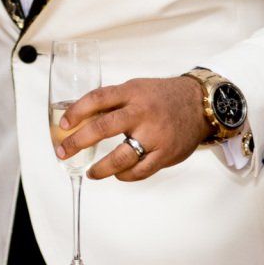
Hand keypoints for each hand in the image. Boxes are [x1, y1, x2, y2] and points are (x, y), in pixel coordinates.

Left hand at [57, 76, 208, 182]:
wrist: (200, 104)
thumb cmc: (162, 97)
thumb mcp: (135, 89)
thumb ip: (112, 101)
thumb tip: (79, 117)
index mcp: (131, 93)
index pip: (97, 99)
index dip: (76, 112)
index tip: (63, 125)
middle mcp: (142, 113)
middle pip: (103, 128)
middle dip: (78, 142)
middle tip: (64, 152)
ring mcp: (155, 135)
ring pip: (121, 157)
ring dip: (101, 168)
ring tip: (91, 173)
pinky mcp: (166, 153)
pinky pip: (140, 170)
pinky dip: (125, 175)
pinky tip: (118, 174)